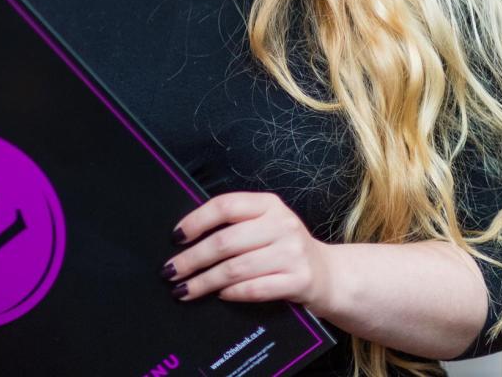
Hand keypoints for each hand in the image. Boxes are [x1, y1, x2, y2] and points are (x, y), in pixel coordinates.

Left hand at [163, 191, 337, 312]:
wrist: (329, 275)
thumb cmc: (284, 249)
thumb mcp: (265, 225)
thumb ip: (235, 225)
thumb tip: (186, 238)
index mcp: (268, 204)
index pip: (224, 206)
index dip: (196, 221)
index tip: (176, 237)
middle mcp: (282, 225)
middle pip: (225, 241)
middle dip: (192, 259)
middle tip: (171, 271)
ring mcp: (292, 253)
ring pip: (236, 268)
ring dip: (205, 282)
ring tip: (184, 290)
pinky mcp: (299, 281)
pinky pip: (255, 289)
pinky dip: (232, 293)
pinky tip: (218, 296)